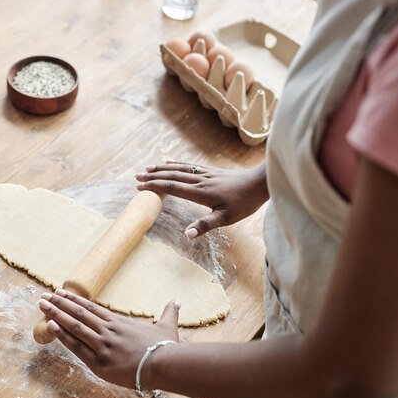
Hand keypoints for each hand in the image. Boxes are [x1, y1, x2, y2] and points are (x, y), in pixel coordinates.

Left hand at [38, 288, 179, 388]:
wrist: (164, 364)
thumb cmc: (166, 347)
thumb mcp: (168, 327)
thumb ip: (169, 312)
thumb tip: (177, 300)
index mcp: (119, 322)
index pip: (91, 308)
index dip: (74, 300)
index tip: (61, 292)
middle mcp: (107, 330)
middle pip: (78, 313)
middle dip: (59, 304)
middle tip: (44, 295)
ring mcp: (102, 344)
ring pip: (74, 326)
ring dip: (56, 314)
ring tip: (42, 305)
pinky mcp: (99, 361)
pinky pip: (76, 346)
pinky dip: (62, 335)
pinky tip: (50, 326)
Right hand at [135, 161, 268, 238]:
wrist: (260, 183)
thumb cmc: (244, 203)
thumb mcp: (226, 218)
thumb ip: (205, 225)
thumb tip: (186, 235)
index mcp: (200, 193)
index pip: (172, 187)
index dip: (155, 187)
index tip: (140, 188)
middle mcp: (199, 180)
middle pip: (172, 176)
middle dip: (153, 176)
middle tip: (137, 177)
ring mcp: (205, 174)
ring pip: (179, 169)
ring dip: (161, 168)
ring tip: (148, 168)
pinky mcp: (211, 171)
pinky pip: (189, 165)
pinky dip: (176, 163)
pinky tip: (169, 161)